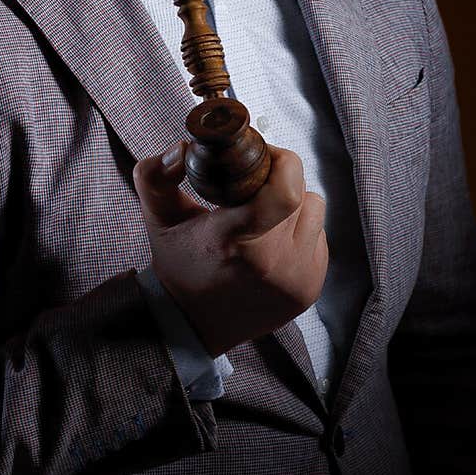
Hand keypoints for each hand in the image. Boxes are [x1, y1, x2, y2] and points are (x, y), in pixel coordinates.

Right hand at [132, 141, 327, 356]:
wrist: (191, 325)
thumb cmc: (178, 265)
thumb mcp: (158, 217)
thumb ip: (155, 175)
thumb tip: (181, 149)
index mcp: (233, 239)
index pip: (285, 191)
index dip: (282, 162)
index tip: (264, 157)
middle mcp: (270, 263)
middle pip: (300, 194)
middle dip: (280, 181)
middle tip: (255, 189)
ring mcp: (294, 279)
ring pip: (314, 212)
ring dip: (294, 207)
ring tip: (264, 219)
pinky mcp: (309, 290)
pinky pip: (320, 239)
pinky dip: (300, 233)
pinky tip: (274, 244)